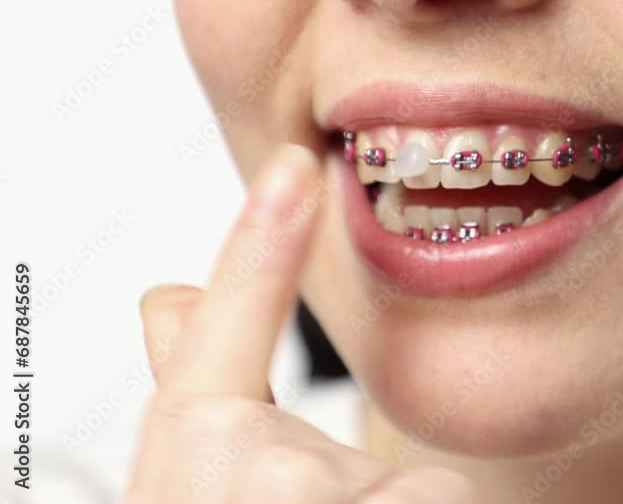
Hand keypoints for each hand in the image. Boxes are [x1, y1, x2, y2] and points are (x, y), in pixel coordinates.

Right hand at [127, 145, 473, 502]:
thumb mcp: (176, 478)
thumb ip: (191, 379)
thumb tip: (170, 296)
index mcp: (195, 439)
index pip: (233, 310)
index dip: (266, 233)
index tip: (296, 164)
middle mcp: (261, 465)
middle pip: (333, 429)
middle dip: (334, 476)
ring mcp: (331, 493)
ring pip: (391, 473)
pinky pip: (438, 496)